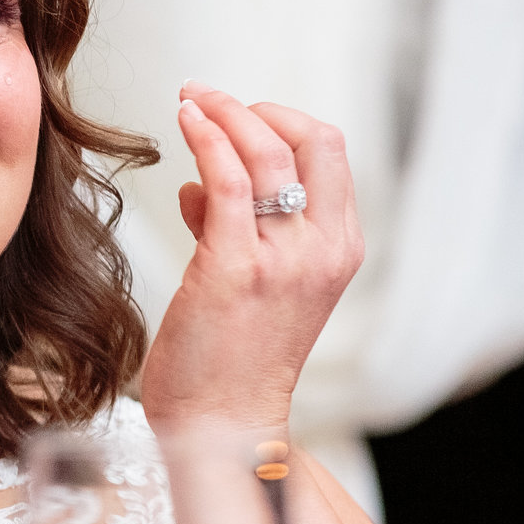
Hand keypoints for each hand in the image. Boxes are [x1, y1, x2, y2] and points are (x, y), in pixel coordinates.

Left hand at [137, 83, 363, 432]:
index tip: (236, 116)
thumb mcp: (247, 281)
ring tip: (188, 99)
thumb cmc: (228, 359)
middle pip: (313, 140)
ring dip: (223, 113)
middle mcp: (323, 250)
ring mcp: (284, 259)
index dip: (284, 120)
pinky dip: (206, 139)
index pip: (329, 154)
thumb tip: (198, 185)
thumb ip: (234, 228)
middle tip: (208, 98)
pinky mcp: (236, 269)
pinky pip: (229, 181)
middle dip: (257, 107)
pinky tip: (184, 121)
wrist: (221, 425)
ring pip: (267, 152)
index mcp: (339, 249)